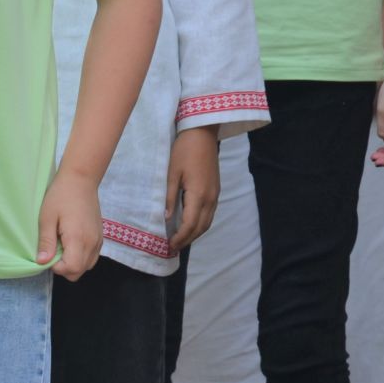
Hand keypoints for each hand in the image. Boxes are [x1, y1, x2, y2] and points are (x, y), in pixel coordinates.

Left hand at [37, 168, 102, 280]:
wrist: (81, 180)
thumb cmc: (60, 196)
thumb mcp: (47, 218)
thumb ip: (46, 242)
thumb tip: (42, 262)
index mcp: (78, 239)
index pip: (71, 269)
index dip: (56, 267)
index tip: (47, 254)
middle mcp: (92, 243)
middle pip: (79, 272)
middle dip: (64, 267)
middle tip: (52, 250)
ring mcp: (98, 241)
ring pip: (87, 266)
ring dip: (73, 263)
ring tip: (60, 245)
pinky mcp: (100, 237)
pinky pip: (91, 257)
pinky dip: (81, 256)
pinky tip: (70, 242)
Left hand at [165, 126, 219, 250]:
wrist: (202, 134)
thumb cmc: (183, 151)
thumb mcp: (171, 173)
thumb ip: (170, 197)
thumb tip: (167, 218)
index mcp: (198, 195)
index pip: (190, 224)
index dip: (180, 237)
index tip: (169, 246)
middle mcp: (210, 198)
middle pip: (201, 227)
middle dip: (187, 240)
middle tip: (173, 248)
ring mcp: (215, 195)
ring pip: (207, 222)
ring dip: (195, 234)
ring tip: (180, 241)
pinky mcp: (216, 190)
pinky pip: (210, 214)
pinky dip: (200, 224)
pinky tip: (190, 225)